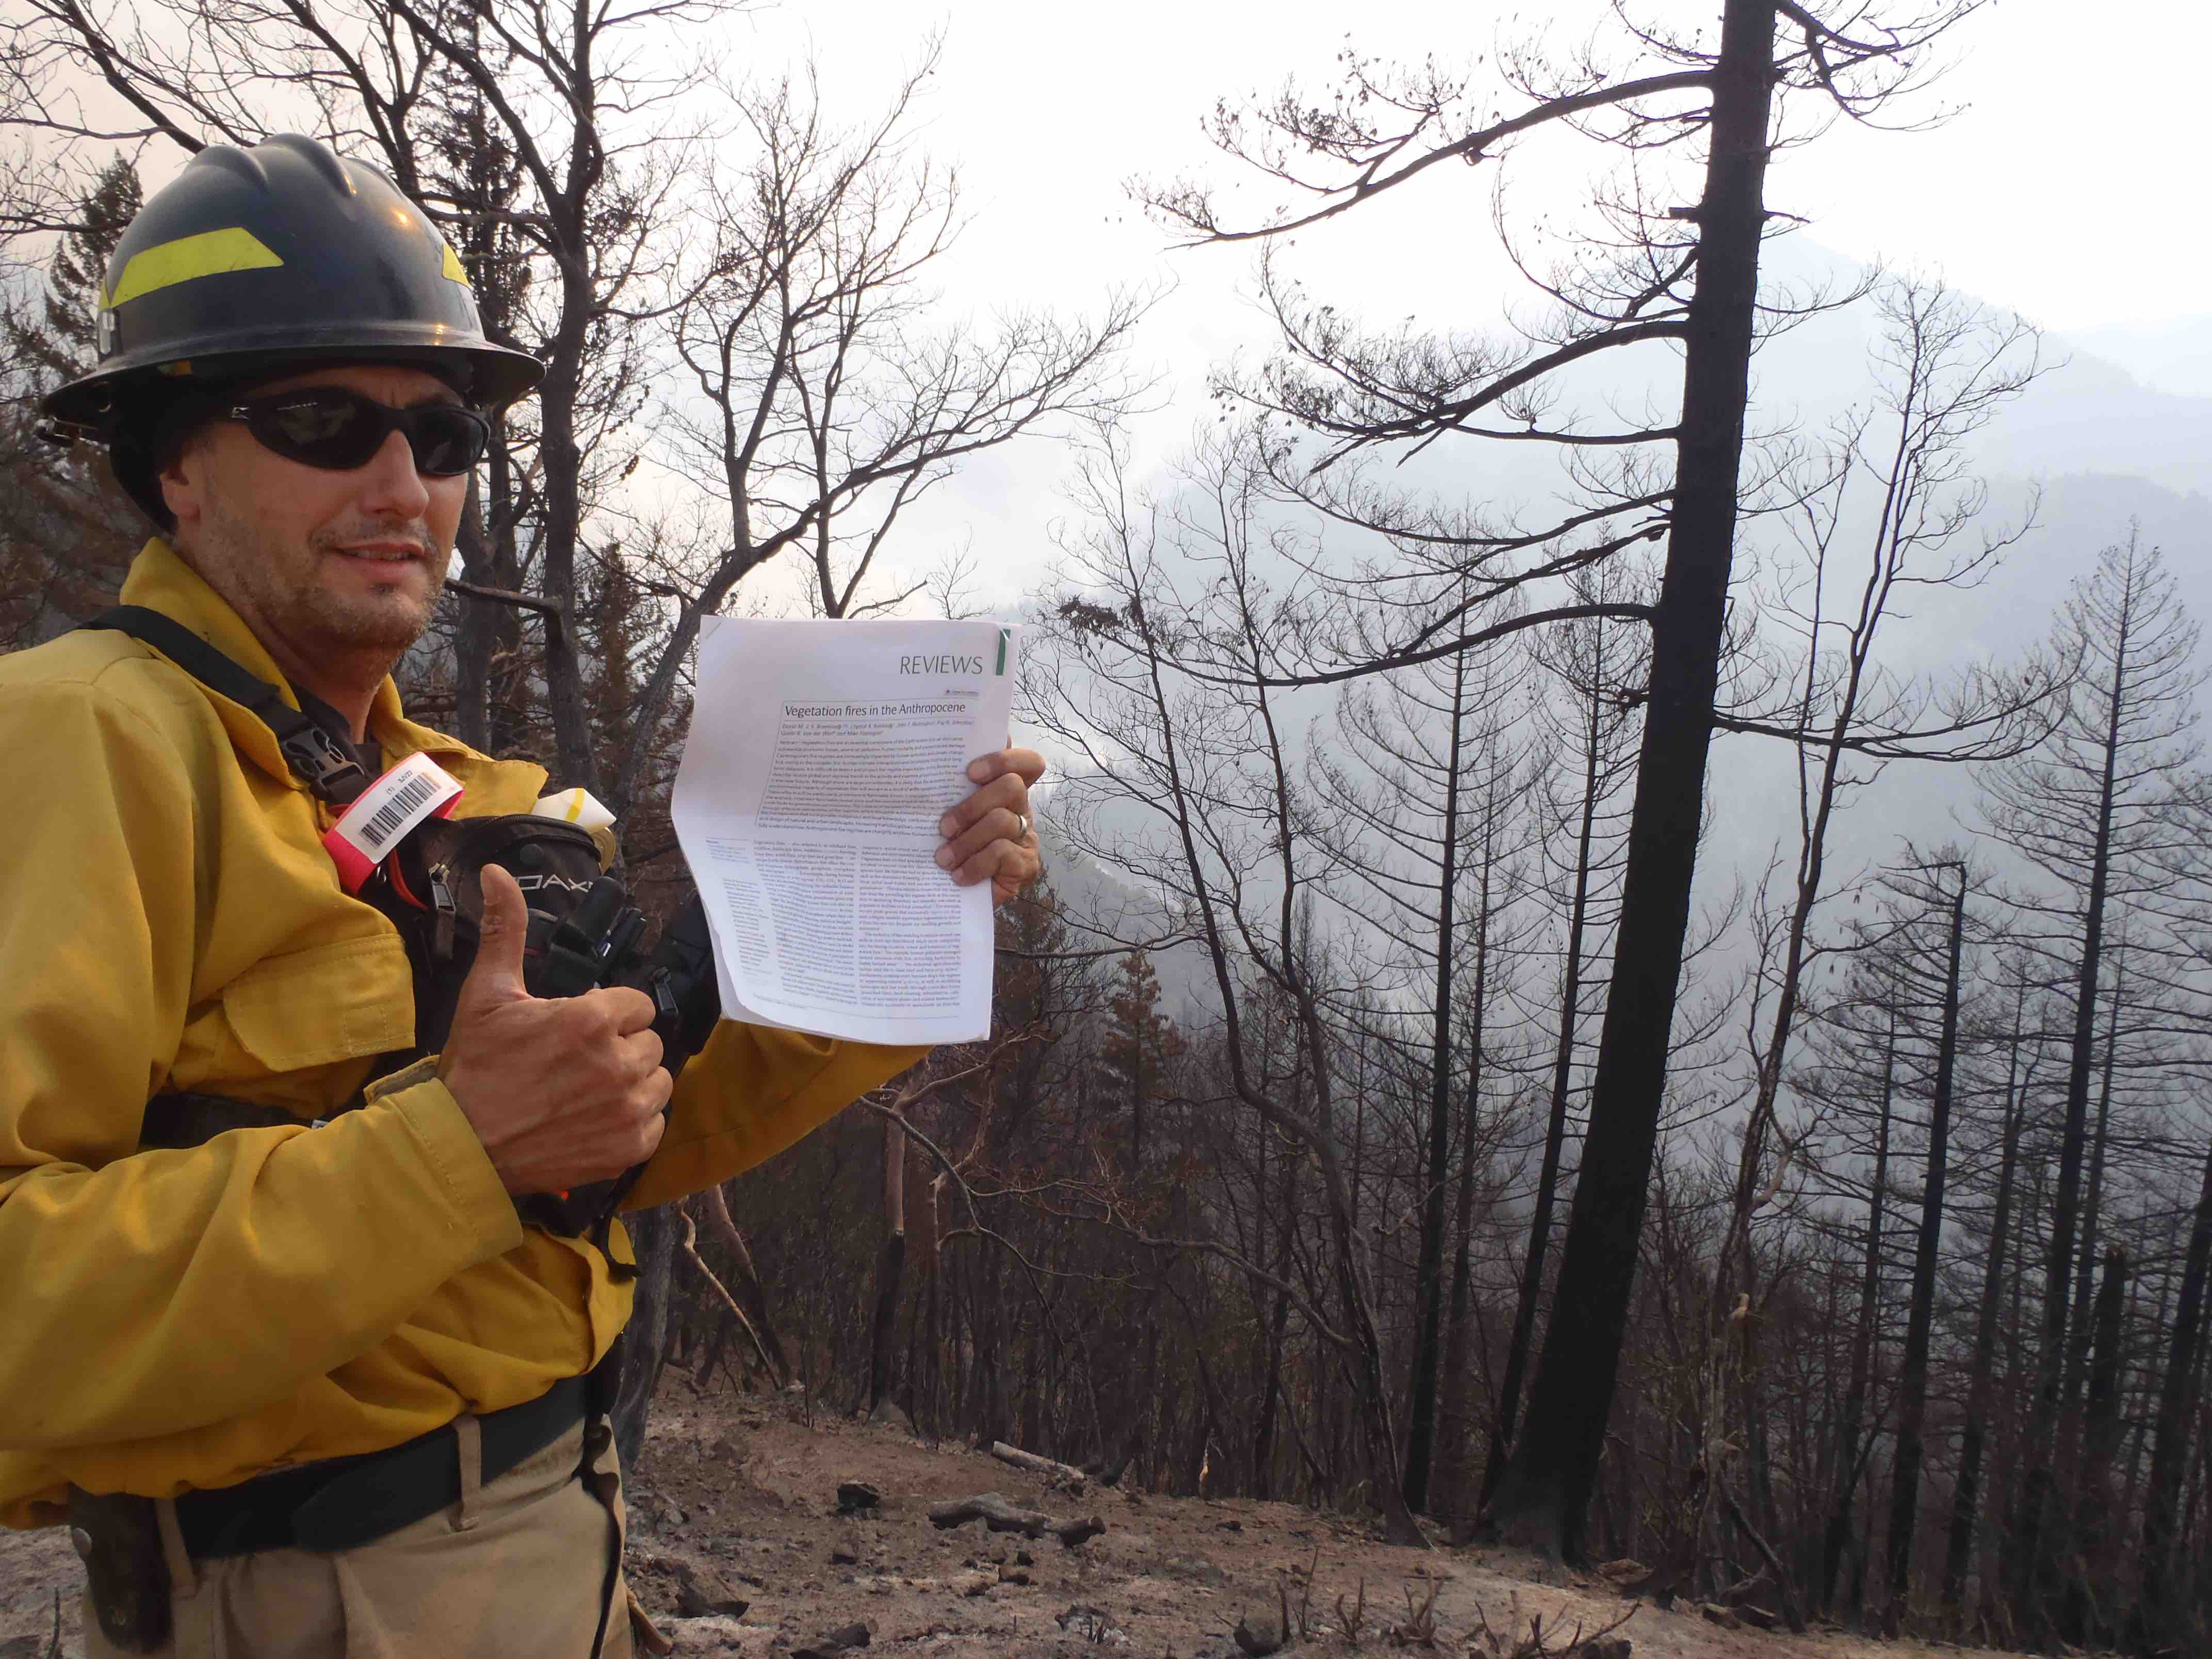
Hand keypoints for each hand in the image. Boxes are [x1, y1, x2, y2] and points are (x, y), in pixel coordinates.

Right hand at [438, 865, 672, 1195]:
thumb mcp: (487, 993)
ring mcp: (626, 1109)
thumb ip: (506, 930)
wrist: (461, 1145)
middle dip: (619, 1047)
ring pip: (658, 1081)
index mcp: (592, 1018)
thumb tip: (497, 873)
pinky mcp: (628, 1148)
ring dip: (632, 1083)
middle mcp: (618, 1062)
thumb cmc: (475, 1067)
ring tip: (588, 1091)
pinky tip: (596, 1120)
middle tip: (577, 1063)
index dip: (609, 1014)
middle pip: (649, 1041)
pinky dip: (633, 1123)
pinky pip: (655, 1124)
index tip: (578, 1029)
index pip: (637, 1004)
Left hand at [936, 745, 1046, 906]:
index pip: (1025, 762)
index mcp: (1003, 789)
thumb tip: (920, 768)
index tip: (969, 772)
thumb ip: (946, 792)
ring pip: (1002, 821)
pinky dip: (975, 864)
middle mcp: (1020, 809)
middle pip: (1012, 786)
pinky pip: (1002, 853)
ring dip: (966, 841)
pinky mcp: (1025, 865)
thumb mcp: (946, 816)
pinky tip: (958, 876)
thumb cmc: (948, 847)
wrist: (955, 896)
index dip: (1002, 760)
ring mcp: (1026, 837)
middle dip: (972, 806)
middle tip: (943, 828)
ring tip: (943, 858)